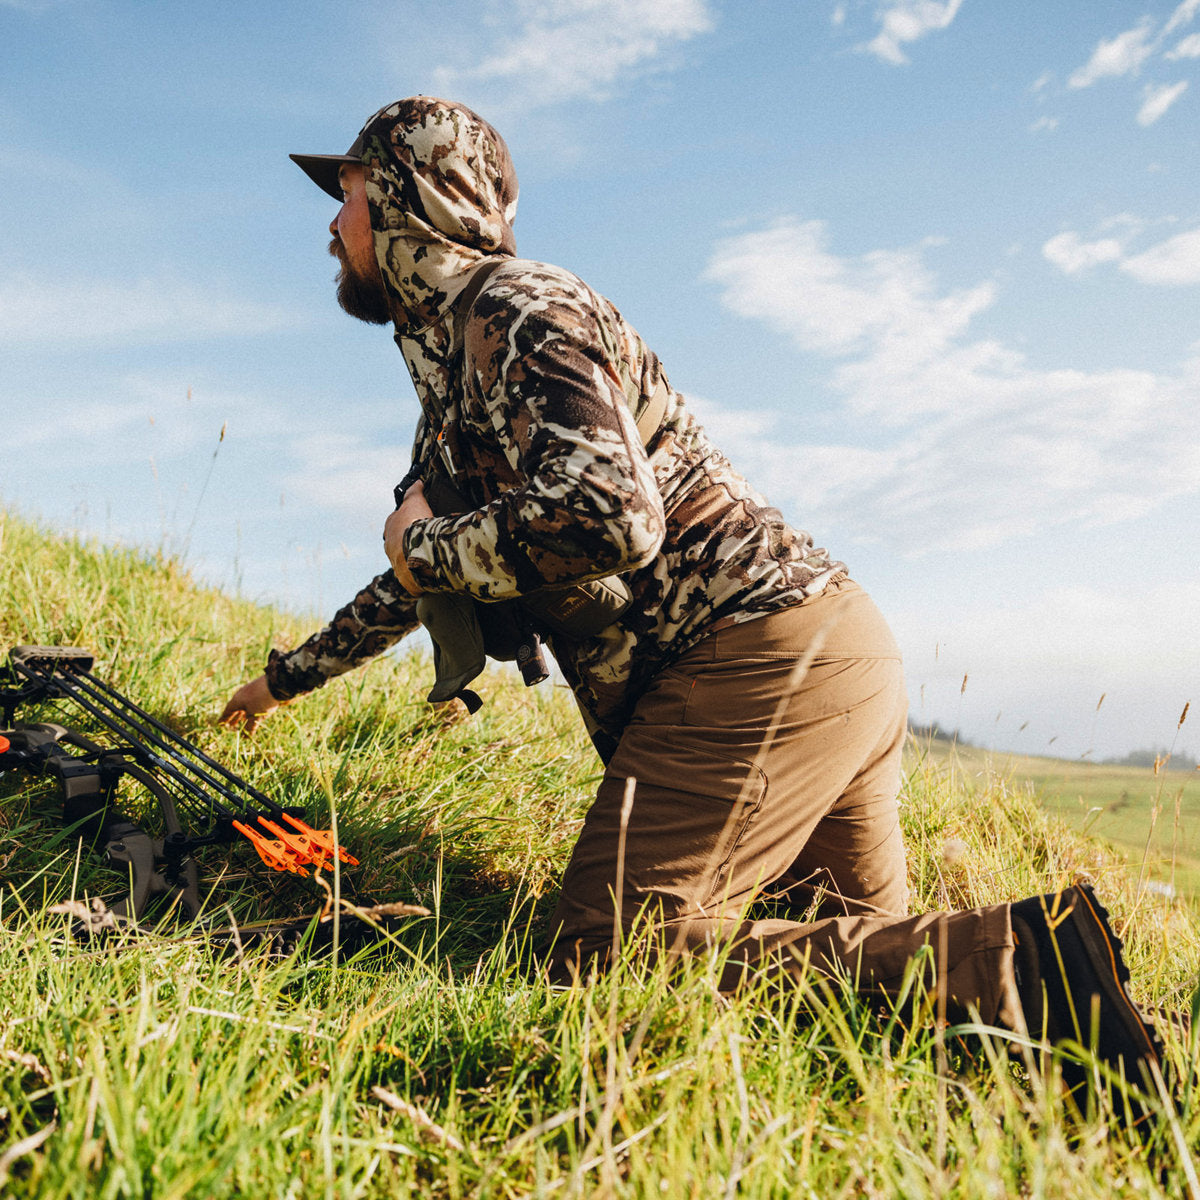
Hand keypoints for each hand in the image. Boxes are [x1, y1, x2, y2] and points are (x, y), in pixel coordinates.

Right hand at [219, 674, 279, 732]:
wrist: (277, 683)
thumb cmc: (263, 701)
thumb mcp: (255, 716)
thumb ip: (249, 727)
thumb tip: (245, 737)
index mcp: (237, 700)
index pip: (228, 711)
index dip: (225, 719)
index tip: (220, 724)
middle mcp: (242, 694)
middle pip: (236, 708)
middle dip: (234, 717)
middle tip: (232, 725)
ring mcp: (251, 690)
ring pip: (244, 704)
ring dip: (243, 713)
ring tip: (242, 720)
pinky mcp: (260, 689)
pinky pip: (252, 701)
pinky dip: (251, 708)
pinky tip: (255, 712)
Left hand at [384, 480, 433, 595]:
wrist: (418, 553)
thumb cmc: (414, 525)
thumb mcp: (415, 501)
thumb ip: (414, 492)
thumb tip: (417, 482)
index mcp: (390, 528)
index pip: (396, 522)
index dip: (408, 521)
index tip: (419, 521)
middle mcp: (389, 547)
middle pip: (399, 543)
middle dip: (412, 542)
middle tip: (428, 540)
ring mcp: (396, 564)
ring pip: (406, 561)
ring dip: (418, 559)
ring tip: (434, 557)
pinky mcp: (406, 580)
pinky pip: (415, 578)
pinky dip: (424, 576)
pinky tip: (434, 573)